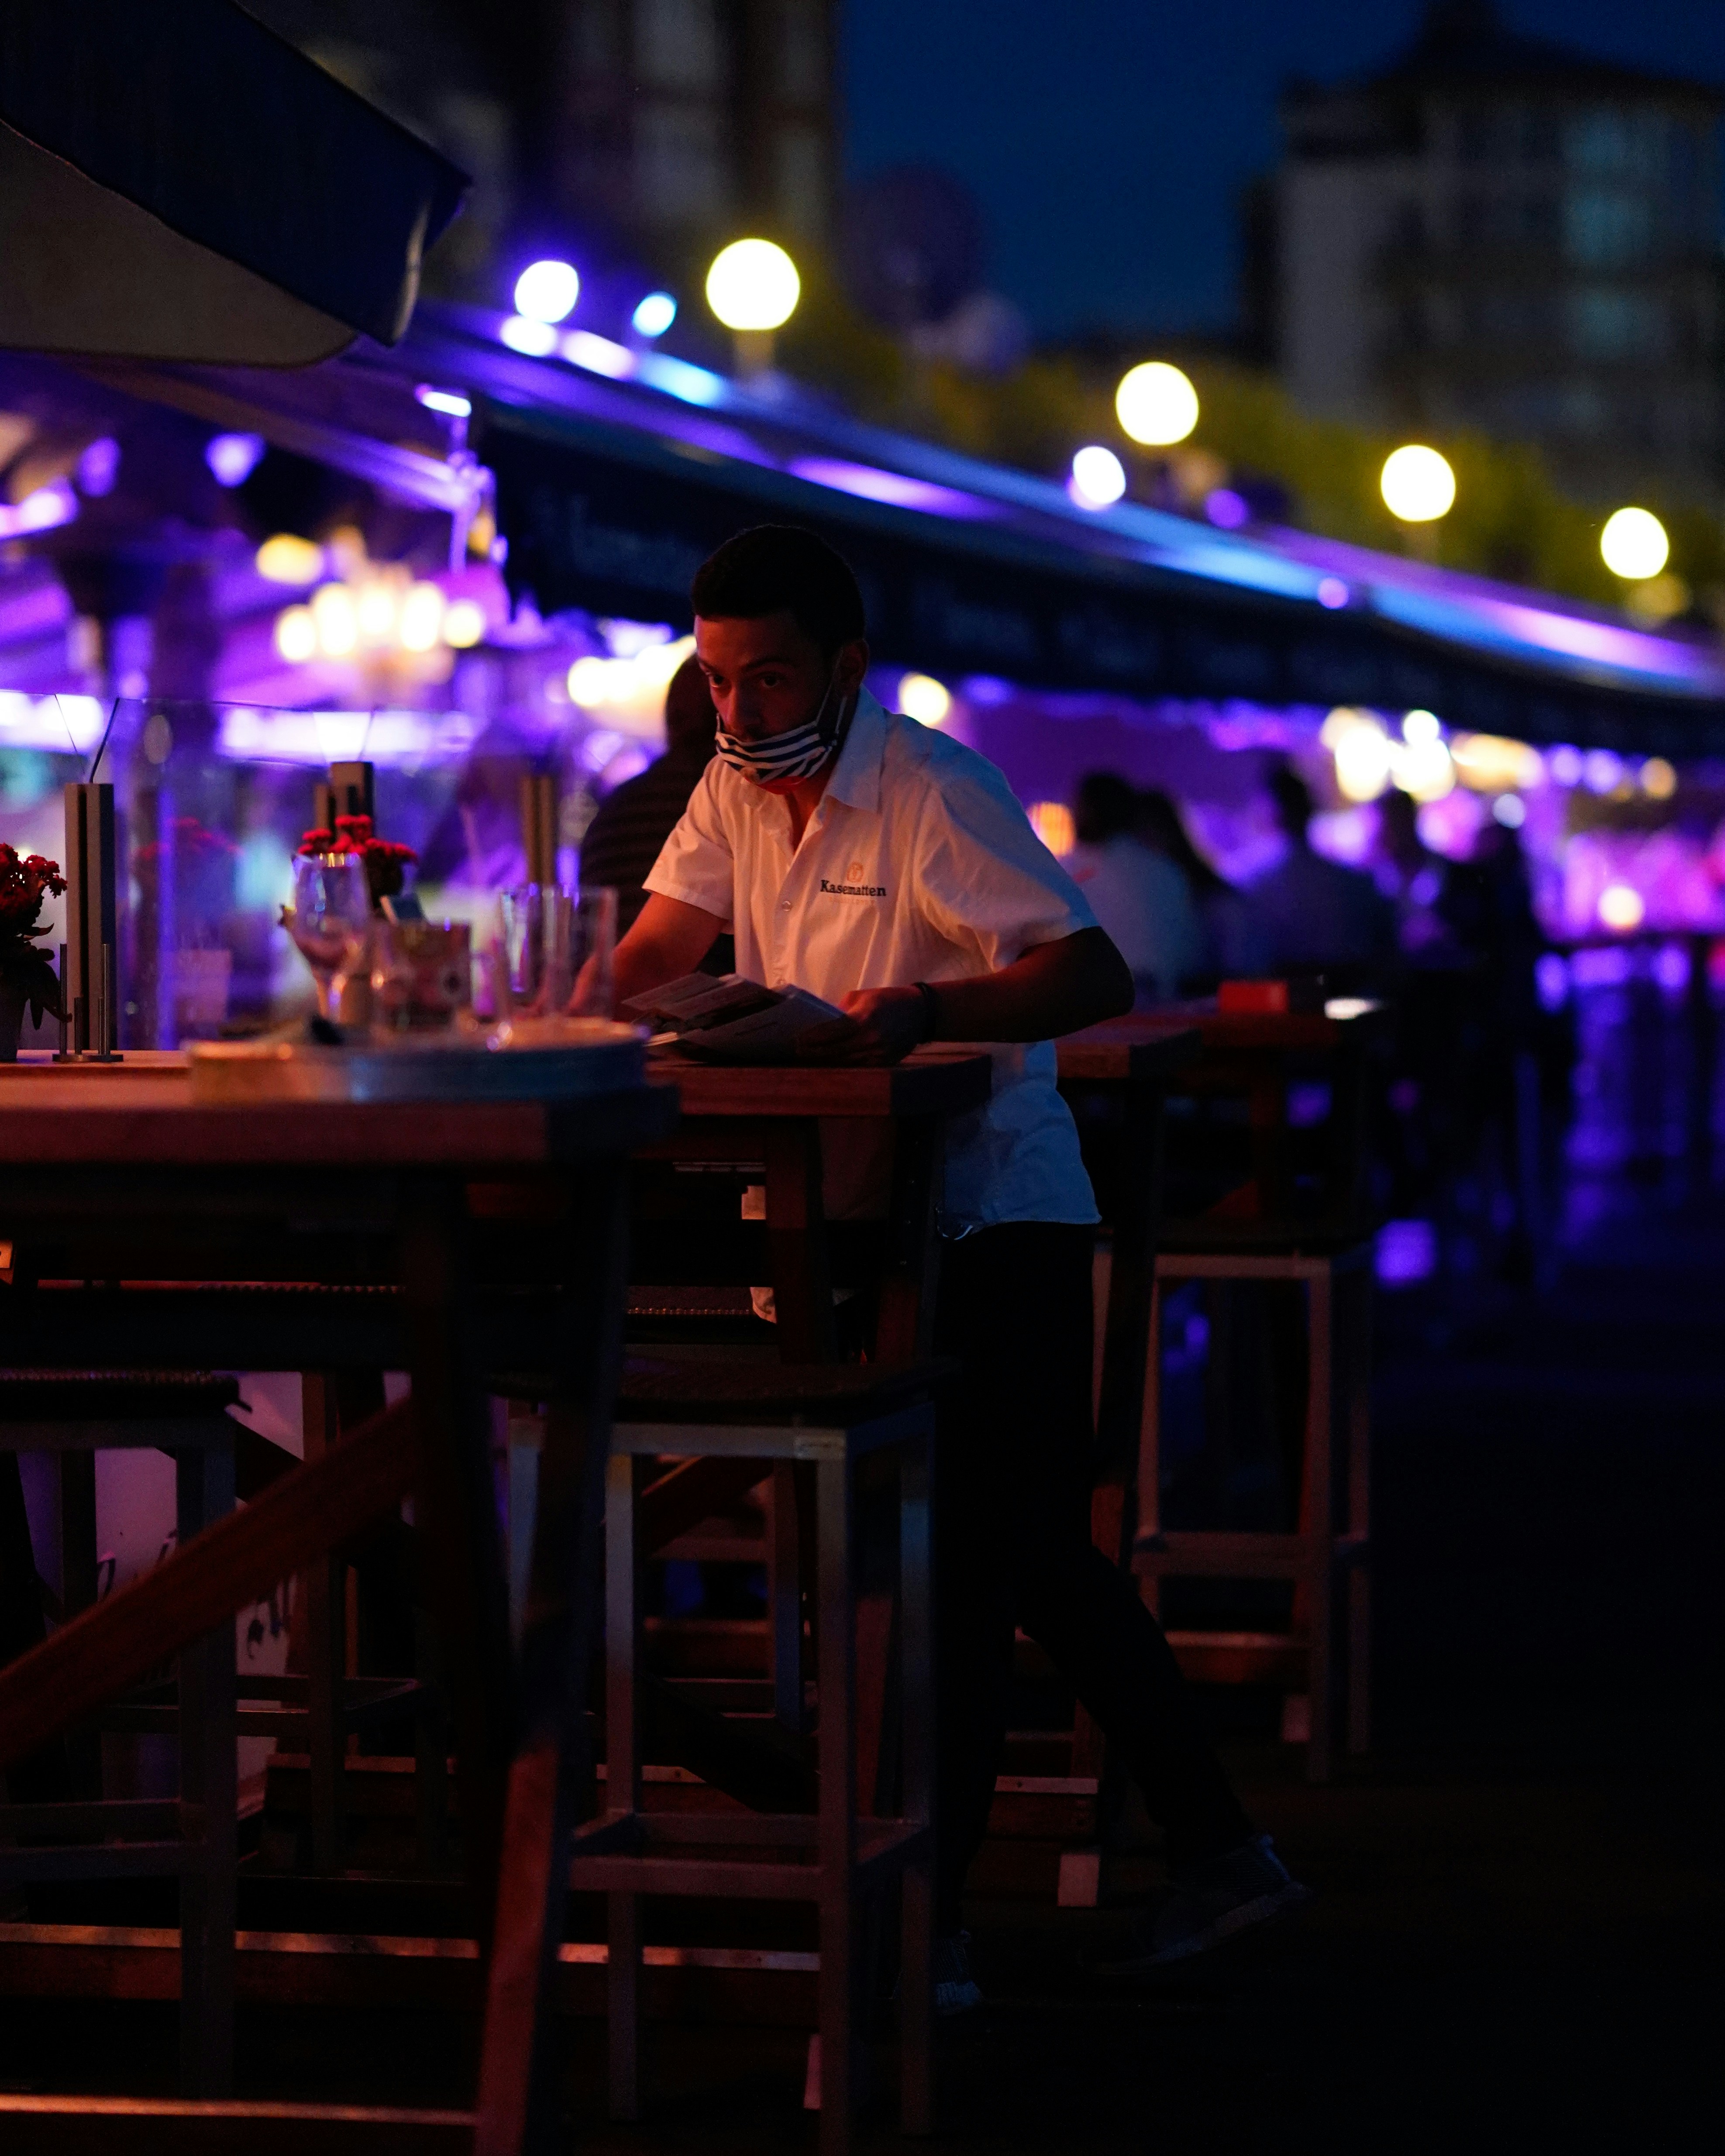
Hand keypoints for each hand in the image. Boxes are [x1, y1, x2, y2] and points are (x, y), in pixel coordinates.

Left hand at [796, 985, 924, 1065]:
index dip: (811, 1039)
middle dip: (813, 1054)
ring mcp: (879, 1054)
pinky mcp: (885, 1063)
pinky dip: (843, 1067)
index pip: (830, 1033)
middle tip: (797, 1053)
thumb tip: (822, 1024)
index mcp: (864, 1018)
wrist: (920, 1012)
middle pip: (835, 1052)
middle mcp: (871, 1038)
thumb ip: (842, 1011)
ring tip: (809, 1061)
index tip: (796, 1041)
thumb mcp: (863, 996)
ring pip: (845, 1063)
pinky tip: (831, 1066)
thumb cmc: (888, 1000)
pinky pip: (859, 1068)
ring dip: (826, 1063)